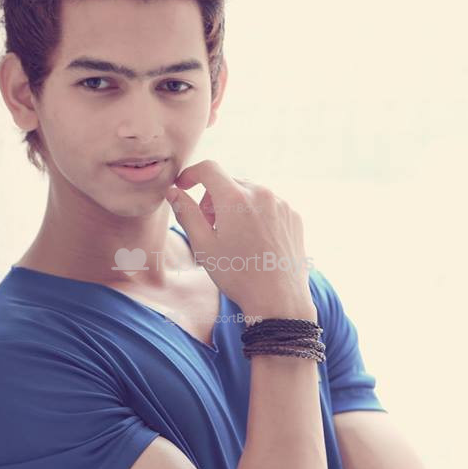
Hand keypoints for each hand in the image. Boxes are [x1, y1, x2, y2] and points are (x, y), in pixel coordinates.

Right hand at [165, 160, 314, 316]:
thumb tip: (174, 192)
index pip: (208, 169)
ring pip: (249, 194)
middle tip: (211, 229)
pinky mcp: (294, 216)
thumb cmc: (238, 275)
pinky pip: (269, 205)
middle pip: (229, 183)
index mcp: (235, 198)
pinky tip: (255, 242)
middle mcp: (261, 194)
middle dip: (214, 199)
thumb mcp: (203, 245)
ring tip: (234, 238)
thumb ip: (186, 213)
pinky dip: (256, 215)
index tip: (184, 186)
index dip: (191, 174)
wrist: (279, 300)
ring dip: (236, 207)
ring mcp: (281, 204)